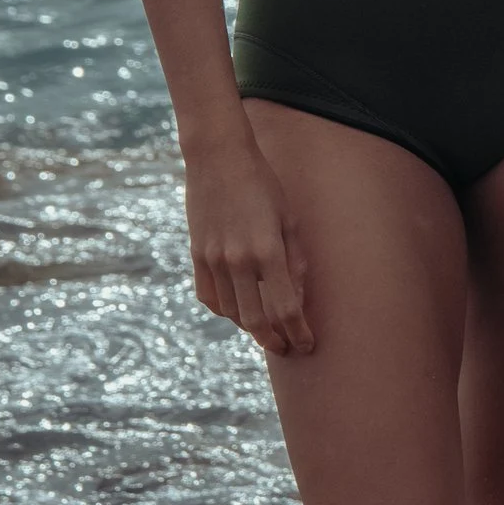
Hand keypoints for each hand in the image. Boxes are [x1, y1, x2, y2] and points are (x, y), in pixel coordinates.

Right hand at [182, 130, 314, 354]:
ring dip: (251, 328)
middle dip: (274, 340)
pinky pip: (209, 298)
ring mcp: (213, 259)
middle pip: (256, 320)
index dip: (298, 333)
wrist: (218, 158)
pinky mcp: (197, 255)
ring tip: (266, 330)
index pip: (285, 308)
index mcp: (267, 250)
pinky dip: (225, 311)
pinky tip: (238, 311)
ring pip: (231, 313)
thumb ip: (295, 261)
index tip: (306, 345)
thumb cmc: (263, 184)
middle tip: (286, 347)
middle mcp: (237, 260)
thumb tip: (298, 300)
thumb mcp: (289, 219)